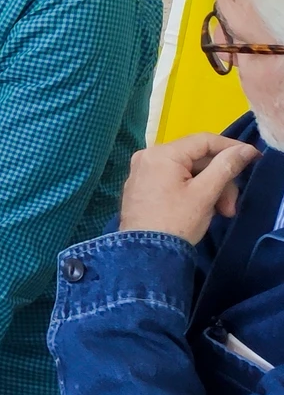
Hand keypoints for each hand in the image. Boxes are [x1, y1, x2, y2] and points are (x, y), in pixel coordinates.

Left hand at [118, 132, 259, 243]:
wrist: (145, 254)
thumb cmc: (176, 222)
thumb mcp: (205, 194)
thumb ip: (225, 167)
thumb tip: (245, 149)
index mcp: (161, 154)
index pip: (203, 140)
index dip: (231, 148)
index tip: (252, 159)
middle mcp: (147, 157)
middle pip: (196, 159)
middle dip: (220, 180)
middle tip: (231, 206)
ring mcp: (142, 172)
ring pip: (187, 172)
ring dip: (209, 190)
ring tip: (221, 213)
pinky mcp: (141, 187)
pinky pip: (174, 180)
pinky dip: (192, 192)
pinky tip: (203, 210)